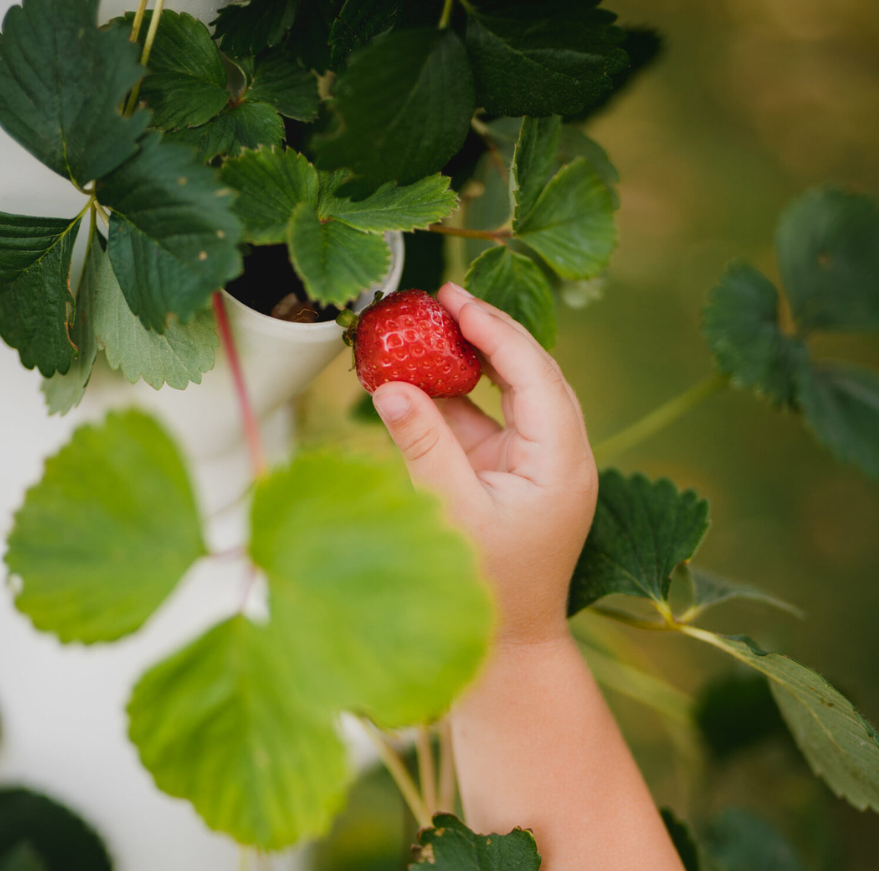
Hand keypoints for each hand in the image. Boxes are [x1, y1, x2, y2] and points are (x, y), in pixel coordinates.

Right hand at [371, 282, 597, 645]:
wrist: (507, 651)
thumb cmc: (487, 591)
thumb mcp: (451, 515)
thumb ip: (422, 446)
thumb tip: (389, 385)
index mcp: (561, 463)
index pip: (536, 376)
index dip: (497, 332)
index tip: (455, 300)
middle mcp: (558, 455)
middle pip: (531, 374)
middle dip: (488, 333)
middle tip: (443, 299)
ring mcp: (536, 463)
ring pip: (509, 394)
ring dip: (470, 362)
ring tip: (427, 328)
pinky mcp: (511, 473)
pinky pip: (486, 421)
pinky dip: (455, 398)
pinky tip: (420, 377)